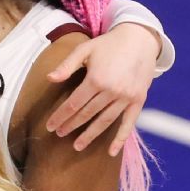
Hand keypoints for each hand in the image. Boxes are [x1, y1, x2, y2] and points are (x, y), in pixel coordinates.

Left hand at [46, 24, 160, 155]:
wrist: (140, 39)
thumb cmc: (108, 44)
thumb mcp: (85, 49)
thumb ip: (67, 65)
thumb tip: (49, 79)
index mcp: (96, 79)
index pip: (73, 104)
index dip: (60, 116)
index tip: (50, 126)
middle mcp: (112, 91)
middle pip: (87, 114)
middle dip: (71, 126)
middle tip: (59, 134)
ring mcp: (126, 97)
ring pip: (105, 122)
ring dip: (90, 135)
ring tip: (77, 146)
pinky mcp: (138, 100)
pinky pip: (129, 123)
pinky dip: (121, 139)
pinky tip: (111, 151)